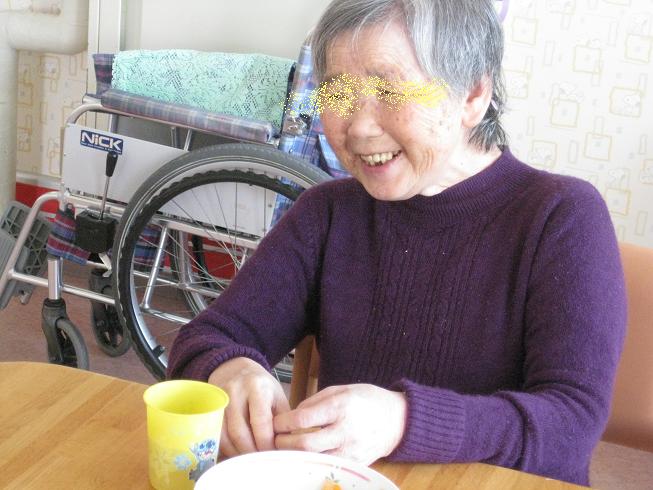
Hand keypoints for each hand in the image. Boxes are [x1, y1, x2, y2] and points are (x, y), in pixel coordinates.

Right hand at [208, 357, 289, 456]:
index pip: (260, 421)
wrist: (235, 368)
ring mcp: (220, 400)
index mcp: (258, 387)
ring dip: (237, 453)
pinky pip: (215, 434)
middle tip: (260, 462)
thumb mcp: (277, 396)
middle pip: (240, 431)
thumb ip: (282, 419)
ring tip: (248, 461)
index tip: (272, 455)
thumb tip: (286, 447)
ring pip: (224, 435)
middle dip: (251, 451)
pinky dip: (225, 448)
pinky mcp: (210, 408)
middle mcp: (236, 391)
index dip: (266, 443)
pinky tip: (236, 452)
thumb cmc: (261, 386)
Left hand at [273, 384, 406, 464]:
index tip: (275, 423)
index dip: (284, 422)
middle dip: (285, 443)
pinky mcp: (355, 463)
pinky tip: (305, 457)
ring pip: (315, 459)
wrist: (398, 419)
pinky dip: (313, 462)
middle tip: (275, 439)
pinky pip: (328, 466)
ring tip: (287, 449)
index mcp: (340, 407)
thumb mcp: (342, 389)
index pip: (303, 419)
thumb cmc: (367, 400)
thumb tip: (294, 414)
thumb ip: (316, 400)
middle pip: (306, 444)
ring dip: (296, 455)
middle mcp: (345, 430)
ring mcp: (351, 450)